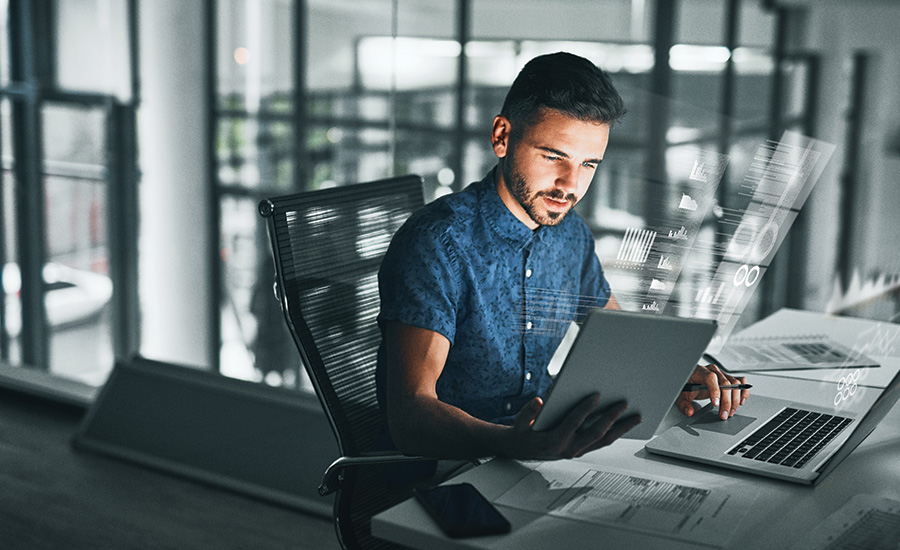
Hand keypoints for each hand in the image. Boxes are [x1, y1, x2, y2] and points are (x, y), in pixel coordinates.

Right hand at [502, 395, 640, 459]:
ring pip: (604, 440)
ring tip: (636, 417)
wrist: (520, 450)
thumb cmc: (523, 434)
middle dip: (611, 418)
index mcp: (555, 441)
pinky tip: (625, 424)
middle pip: (596, 433)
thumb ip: (528, 412)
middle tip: (623, 404)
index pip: (574, 423)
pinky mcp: (582, 450)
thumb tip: (538, 402)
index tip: (596, 395)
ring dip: (621, 429)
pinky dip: (615, 433)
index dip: (585, 409)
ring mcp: (577, 451)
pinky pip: (602, 442)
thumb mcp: (520, 422)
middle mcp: (569, 448)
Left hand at [676, 364, 748, 419]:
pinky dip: (743, 391)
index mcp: (700, 372)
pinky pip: (740, 381)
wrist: (689, 379)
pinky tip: (741, 401)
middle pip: (725, 383)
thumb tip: (689, 412)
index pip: (710, 378)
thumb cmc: (686, 385)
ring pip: (735, 383)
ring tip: (730, 412)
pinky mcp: (728, 378)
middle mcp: (712, 370)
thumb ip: (683, 404)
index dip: (715, 390)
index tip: (716, 404)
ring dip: (735, 400)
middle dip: (726, 401)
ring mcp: (721, 373)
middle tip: (724, 415)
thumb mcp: (681, 395)